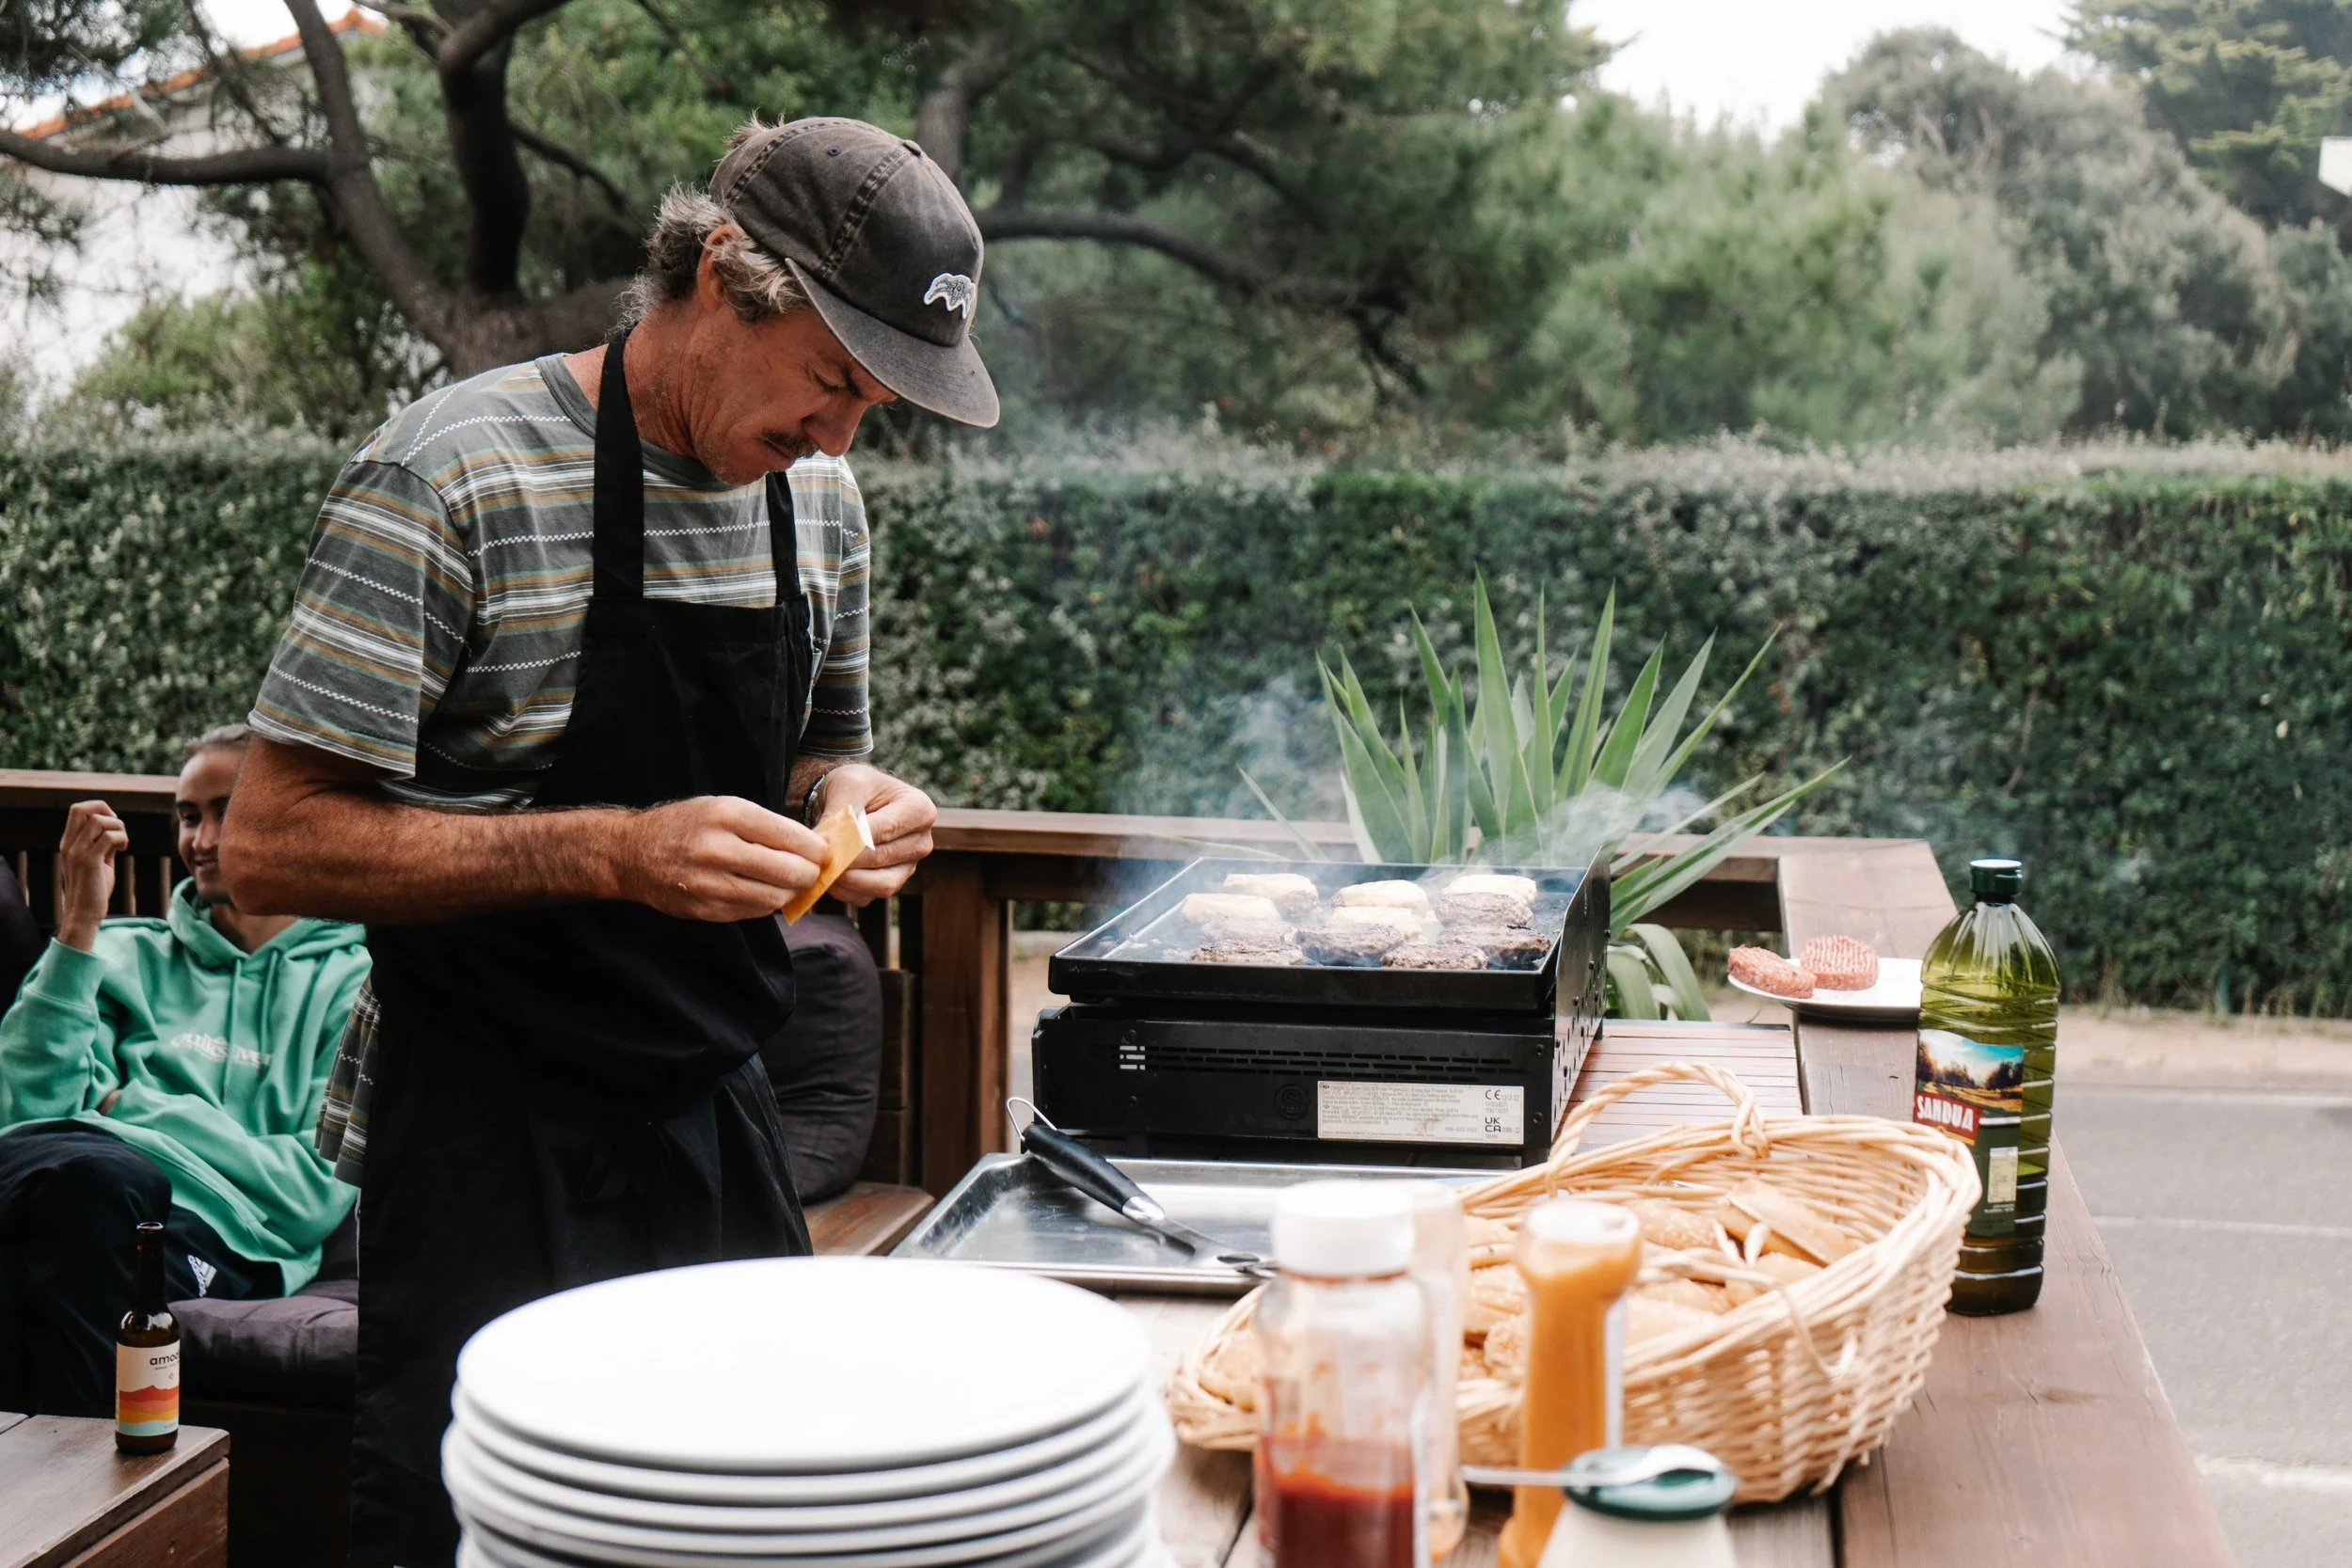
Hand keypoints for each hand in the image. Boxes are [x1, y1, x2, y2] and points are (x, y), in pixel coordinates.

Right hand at [55, 800, 127, 951]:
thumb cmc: (94, 889)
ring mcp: (77, 852)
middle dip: (106, 810)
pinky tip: (123, 850)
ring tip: (122, 843)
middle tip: (118, 829)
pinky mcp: (89, 861)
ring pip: (99, 820)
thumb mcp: (98, 861)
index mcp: (69, 843)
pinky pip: (109, 837)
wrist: (84, 914)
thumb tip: (116, 829)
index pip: (77, 809)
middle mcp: (69, 844)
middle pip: (82, 808)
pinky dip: (122, 838)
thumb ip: (102, 844)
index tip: (112, 824)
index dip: (98, 808)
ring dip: (118, 827)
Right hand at [615, 796, 828, 920]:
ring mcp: (710, 882)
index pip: (792, 836)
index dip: (816, 849)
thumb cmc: (688, 825)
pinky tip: (762, 892)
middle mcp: (718, 848)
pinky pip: (754, 912)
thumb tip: (816, 848)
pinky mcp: (705, 909)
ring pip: (775, 897)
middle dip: (809, 874)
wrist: (633, 853)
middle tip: (812, 872)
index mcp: (727, 815)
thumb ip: (767, 826)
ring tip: (789, 883)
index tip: (824, 853)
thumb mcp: (724, 808)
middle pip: (789, 871)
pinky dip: (766, 904)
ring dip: (790, 893)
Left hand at [811, 764, 936, 906]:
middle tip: (817, 857)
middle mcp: (921, 841)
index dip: (853, 839)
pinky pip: (869, 896)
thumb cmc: (856, 786)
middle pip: (882, 858)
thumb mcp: (849, 784)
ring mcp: (909, 866)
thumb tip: (828, 846)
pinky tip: (829, 876)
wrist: (855, 799)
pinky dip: (845, 891)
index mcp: (920, 810)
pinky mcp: (892, 883)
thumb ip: (842, 813)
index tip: (824, 842)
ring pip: (881, 884)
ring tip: (823, 868)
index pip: (885, 829)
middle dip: (847, 860)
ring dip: (847, 880)